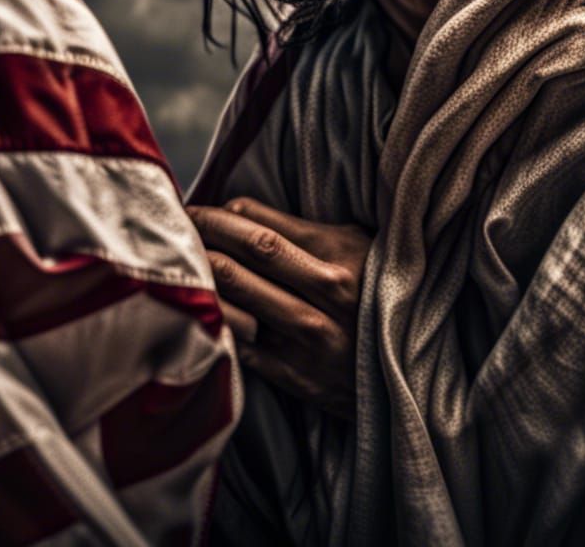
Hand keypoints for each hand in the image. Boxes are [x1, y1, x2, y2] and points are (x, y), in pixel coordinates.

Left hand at [186, 197, 371, 420]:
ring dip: (201, 273)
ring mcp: (308, 337)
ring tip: (179, 260)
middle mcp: (325, 294)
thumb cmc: (375, 295)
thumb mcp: (358, 248)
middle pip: (246, 253)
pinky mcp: (295, 375)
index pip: (264, 227)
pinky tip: (196, 305)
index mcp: (340, 256)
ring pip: (236, 295)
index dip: (221, 215)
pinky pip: (239, 341)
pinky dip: (214, 319)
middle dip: (204, 234)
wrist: (406, 371)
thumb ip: (308, 231)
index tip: (198, 209)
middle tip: (178, 225)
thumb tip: (239, 212)